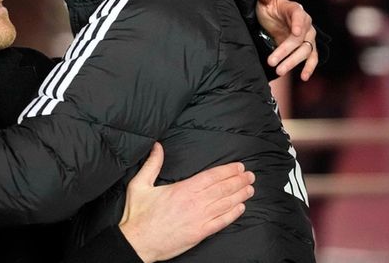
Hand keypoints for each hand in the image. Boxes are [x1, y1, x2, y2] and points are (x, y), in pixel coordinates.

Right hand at [119, 143, 254, 262]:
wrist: (138, 242)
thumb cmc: (138, 215)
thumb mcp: (140, 184)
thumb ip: (152, 164)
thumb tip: (157, 146)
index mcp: (183, 189)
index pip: (211, 177)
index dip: (227, 171)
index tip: (238, 167)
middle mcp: (195, 203)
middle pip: (223, 189)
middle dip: (238, 181)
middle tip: (250, 175)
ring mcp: (199, 219)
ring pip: (225, 204)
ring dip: (240, 195)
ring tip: (250, 188)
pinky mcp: (200, 233)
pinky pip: (221, 222)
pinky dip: (233, 214)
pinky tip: (240, 208)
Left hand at [256, 0, 317, 80]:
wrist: (274, 20)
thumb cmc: (268, 9)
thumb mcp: (263, 1)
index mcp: (295, 10)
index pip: (299, 16)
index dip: (298, 24)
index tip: (295, 33)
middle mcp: (306, 24)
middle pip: (298, 39)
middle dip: (285, 51)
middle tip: (272, 61)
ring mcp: (308, 37)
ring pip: (304, 51)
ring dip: (293, 62)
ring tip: (279, 71)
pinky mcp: (307, 48)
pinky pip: (312, 58)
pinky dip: (309, 67)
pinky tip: (303, 77)